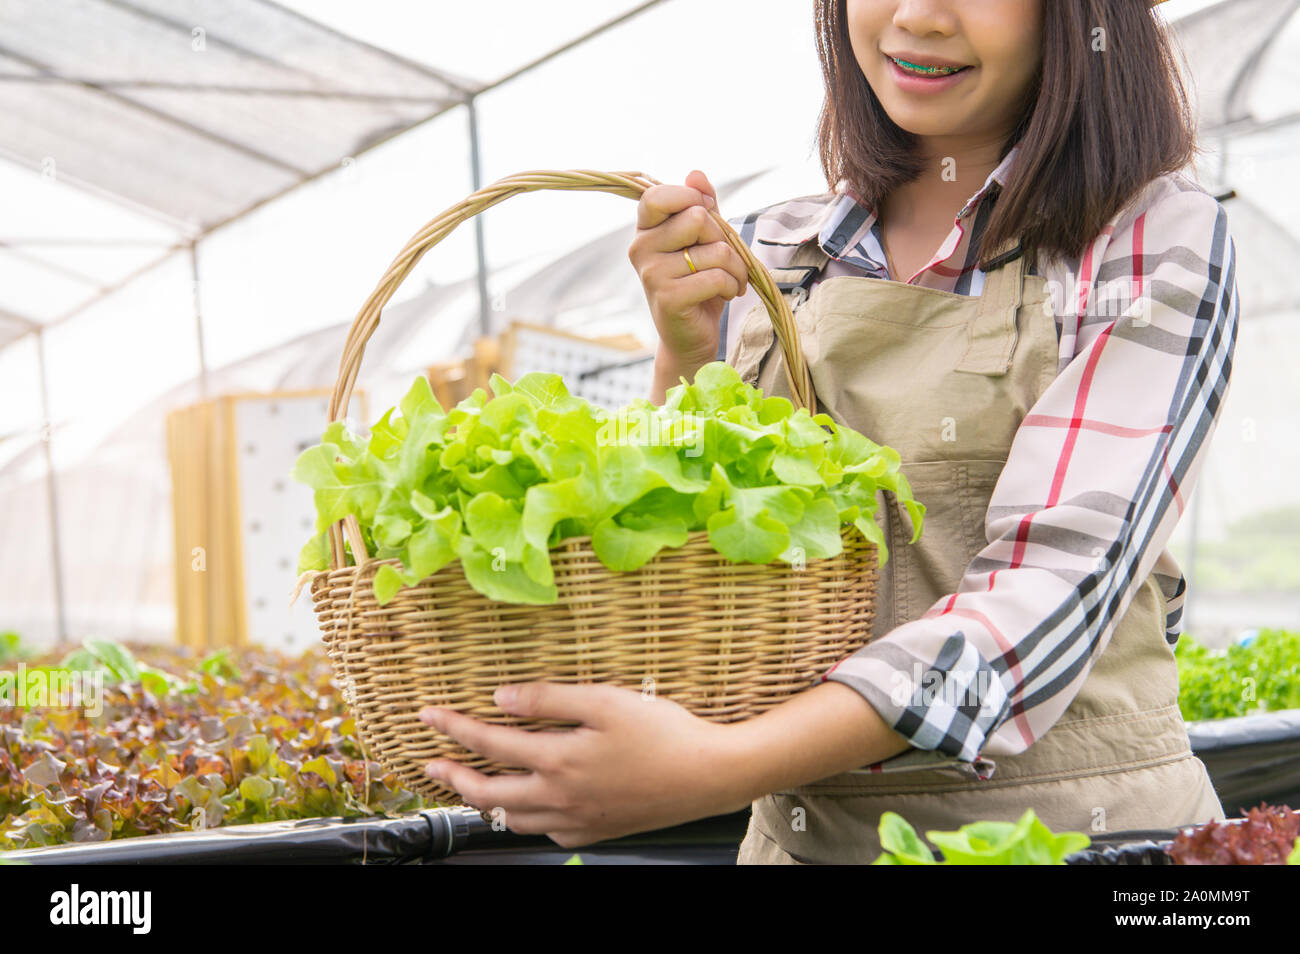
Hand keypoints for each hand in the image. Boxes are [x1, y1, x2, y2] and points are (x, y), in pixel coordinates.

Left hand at [418, 681, 749, 848]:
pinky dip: (522, 819)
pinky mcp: (595, 832)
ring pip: (511, 819)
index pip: (488, 744)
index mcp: (558, 761)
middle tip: (430, 764)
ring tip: (466, 786)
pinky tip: (525, 806)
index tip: (429, 716)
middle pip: (488, 791)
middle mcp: (559, 798)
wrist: (709, 775)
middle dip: (452, 775)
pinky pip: (544, 832)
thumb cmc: (663, 733)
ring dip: (481, 801)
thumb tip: (501, 698)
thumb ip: (549, 698)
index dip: (454, 728)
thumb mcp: (605, 701)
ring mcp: (576, 820)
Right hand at [629, 169, 749, 371]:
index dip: (691, 199)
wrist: (691, 337)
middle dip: (724, 238)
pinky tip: (727, 294)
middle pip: (697, 218)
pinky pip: (716, 276)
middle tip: (727, 259)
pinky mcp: (668, 298)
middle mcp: (641, 249)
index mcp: (646, 230)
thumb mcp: (703, 240)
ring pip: (715, 250)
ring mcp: (652, 274)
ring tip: (732, 280)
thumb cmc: (699, 283)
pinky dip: (732, 285)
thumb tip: (696, 174)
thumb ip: (702, 206)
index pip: (659, 195)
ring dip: (736, 267)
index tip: (708, 217)